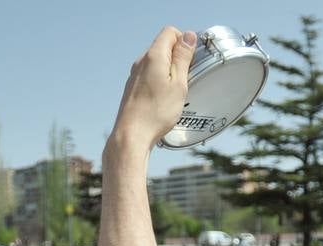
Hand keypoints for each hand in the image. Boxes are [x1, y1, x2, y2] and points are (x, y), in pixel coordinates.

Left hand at [107, 27, 197, 148]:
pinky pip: (149, 76)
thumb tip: (188, 36)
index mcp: (153, 56)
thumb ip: (183, 58)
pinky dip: (159, 82)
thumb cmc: (156, 112)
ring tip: (174, 92)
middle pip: (163, 47)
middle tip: (185, 79)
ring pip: (156, 63)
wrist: (132, 135)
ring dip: (168, 71)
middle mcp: (141, 62)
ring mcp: (134, 75)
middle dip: (177, 58)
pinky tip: (163, 100)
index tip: (190, 60)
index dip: (184, 41)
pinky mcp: (132, 88)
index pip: (170, 32)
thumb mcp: (178, 83)